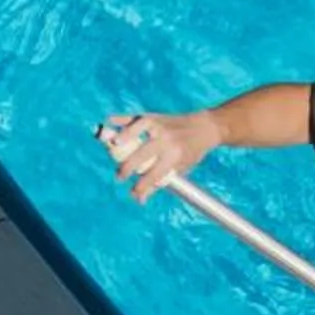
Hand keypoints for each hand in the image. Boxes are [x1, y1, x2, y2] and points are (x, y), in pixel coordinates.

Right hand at [104, 109, 221, 200]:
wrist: (205, 127)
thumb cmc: (191, 152)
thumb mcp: (181, 168)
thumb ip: (161, 181)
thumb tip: (140, 198)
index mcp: (175, 155)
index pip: (153, 175)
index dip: (141, 187)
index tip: (133, 194)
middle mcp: (166, 140)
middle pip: (140, 155)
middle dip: (126, 169)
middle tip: (120, 177)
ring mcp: (158, 126)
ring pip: (136, 129)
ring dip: (122, 138)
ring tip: (112, 147)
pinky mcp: (153, 116)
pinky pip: (134, 117)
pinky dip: (120, 119)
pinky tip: (108, 122)